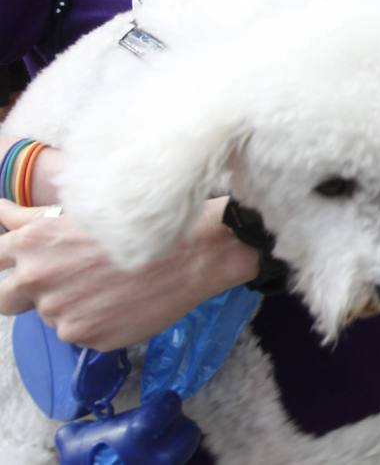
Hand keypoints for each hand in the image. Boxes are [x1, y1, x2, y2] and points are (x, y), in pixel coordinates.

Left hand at [0, 199, 254, 350]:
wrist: (192, 253)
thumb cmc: (141, 223)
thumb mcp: (82, 211)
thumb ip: (31, 219)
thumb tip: (1, 214)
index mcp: (33, 244)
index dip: (8, 265)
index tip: (26, 265)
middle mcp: (38, 282)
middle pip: (5, 300)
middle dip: (25, 294)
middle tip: (63, 281)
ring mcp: (61, 315)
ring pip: (52, 315)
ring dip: (71, 304)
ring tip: (112, 285)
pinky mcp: (87, 338)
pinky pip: (83, 331)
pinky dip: (98, 320)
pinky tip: (125, 301)